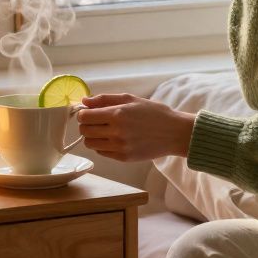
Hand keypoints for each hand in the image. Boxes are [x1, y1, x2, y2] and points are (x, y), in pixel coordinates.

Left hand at [75, 93, 196, 162]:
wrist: (174, 133)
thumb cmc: (154, 113)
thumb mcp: (130, 99)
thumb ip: (105, 99)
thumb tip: (84, 101)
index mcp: (117, 114)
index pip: (85, 117)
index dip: (83, 113)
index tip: (88, 112)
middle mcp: (116, 132)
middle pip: (84, 131)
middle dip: (86, 124)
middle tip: (95, 121)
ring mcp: (120, 147)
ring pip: (90, 144)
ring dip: (92, 136)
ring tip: (103, 130)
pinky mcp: (124, 158)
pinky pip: (102, 152)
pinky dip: (102, 145)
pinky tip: (113, 138)